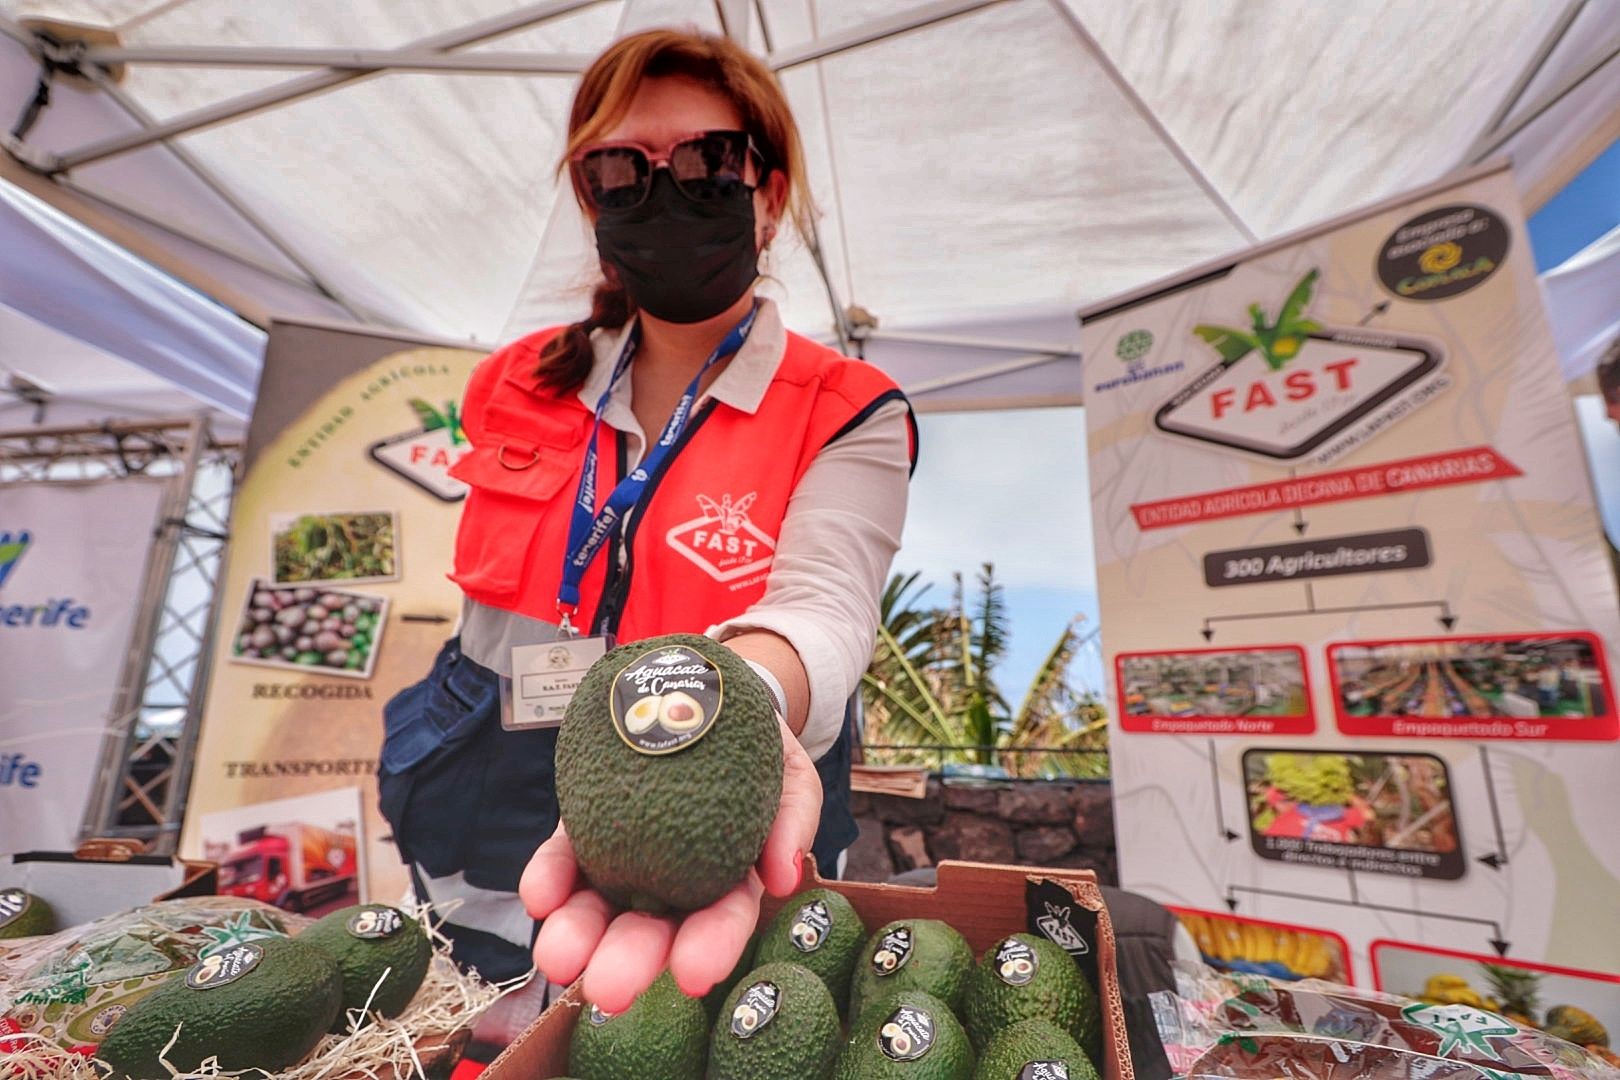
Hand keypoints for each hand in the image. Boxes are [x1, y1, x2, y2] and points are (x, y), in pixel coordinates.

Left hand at [520, 717, 821, 1012]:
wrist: (703, 693)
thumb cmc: (757, 745)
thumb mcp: (791, 773)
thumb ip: (793, 818)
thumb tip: (783, 877)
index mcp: (728, 880)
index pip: (721, 919)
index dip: (711, 947)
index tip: (693, 974)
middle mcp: (672, 882)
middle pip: (651, 927)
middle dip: (629, 960)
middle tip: (609, 989)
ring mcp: (623, 856)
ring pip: (597, 904)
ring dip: (577, 932)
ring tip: (558, 957)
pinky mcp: (583, 828)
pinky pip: (564, 858)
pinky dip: (549, 878)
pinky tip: (539, 896)